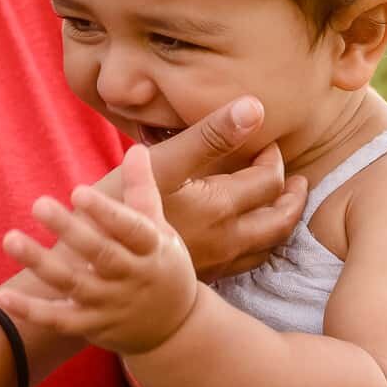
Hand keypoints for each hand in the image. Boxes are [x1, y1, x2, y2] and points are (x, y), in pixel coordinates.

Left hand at [0, 146, 199, 353]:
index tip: (78, 191)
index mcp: (152, 250)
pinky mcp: (91, 326)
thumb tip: (136, 148)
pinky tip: (5, 296)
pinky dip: (32, 311)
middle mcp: (131, 278)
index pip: (131, 230)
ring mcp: (110, 305)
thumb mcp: (160, 230)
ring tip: (9, 238)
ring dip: (39, 263)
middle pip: (99, 254)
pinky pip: (58, 320)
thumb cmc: (161, 265)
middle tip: (38, 204)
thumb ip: (142, 190)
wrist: (175, 329)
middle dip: (69, 231)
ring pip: (73, 284)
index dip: (106, 212)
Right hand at [132, 98, 308, 281]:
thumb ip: (210, 136)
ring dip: (278, 224)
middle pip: (280, 221)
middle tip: (298, 180)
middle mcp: (226, 239)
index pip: (269, 180)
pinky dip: (256, 245)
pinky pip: (243, 265)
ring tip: (278, 206)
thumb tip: (256, 108)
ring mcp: (213, 263)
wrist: (87, 268)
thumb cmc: (116, 208)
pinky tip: (242, 235)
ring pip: (265, 247)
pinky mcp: (198, 279)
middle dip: (293, 197)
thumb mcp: (162, 162)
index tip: (266, 143)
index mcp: (221, 207)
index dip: (273, 158)